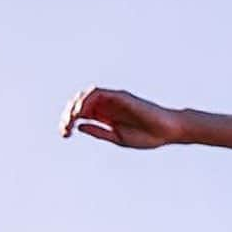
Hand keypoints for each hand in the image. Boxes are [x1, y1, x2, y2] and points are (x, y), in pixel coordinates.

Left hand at [59, 87, 183, 148]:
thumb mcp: (118, 137)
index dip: (69, 122)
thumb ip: (99, 131)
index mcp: (105, 117)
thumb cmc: (147, 136)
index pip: (81, 114)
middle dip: (68, 114)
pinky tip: (81, 111)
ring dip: (75, 106)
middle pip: (80, 104)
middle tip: (64, 128)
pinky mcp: (119, 95)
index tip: (64, 134)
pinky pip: (98, 93)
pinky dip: (87, 100)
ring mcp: (112, 99)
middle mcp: (107, 106)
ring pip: (86, 96)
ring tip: (70, 119)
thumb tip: (79, 127)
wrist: (167, 131)